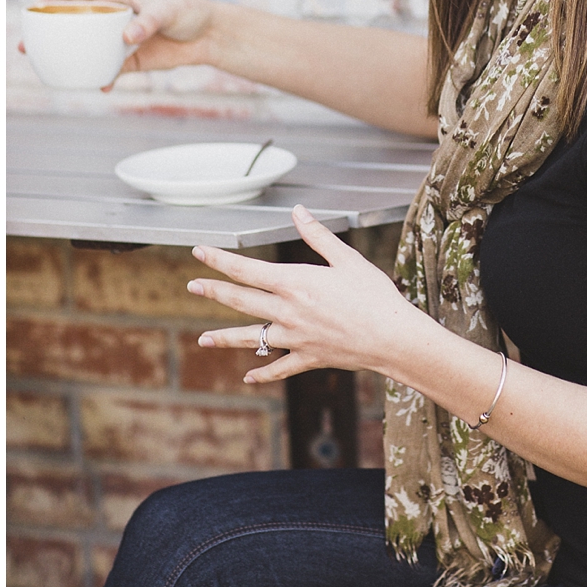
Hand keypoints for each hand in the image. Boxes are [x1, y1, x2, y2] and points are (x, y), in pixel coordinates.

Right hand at [18, 0, 219, 84]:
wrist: (207, 35)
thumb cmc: (187, 11)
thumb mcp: (169, 10)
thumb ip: (148, 20)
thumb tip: (127, 36)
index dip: (52, 0)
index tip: (34, 9)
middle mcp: (111, 15)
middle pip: (71, 22)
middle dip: (46, 32)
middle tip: (26, 45)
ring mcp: (116, 38)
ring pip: (83, 47)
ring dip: (66, 57)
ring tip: (47, 69)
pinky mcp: (128, 59)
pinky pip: (106, 69)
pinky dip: (99, 78)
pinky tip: (98, 86)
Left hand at [188, 206, 422, 382]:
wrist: (394, 338)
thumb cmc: (374, 295)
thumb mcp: (346, 258)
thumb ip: (317, 235)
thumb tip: (298, 211)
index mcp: (294, 282)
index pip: (246, 269)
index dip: (219, 259)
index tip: (199, 252)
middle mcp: (288, 311)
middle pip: (242, 300)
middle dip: (214, 291)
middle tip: (192, 286)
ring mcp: (296, 338)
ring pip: (253, 338)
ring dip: (226, 338)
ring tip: (203, 340)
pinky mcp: (309, 357)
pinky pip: (280, 367)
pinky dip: (263, 372)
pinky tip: (248, 376)